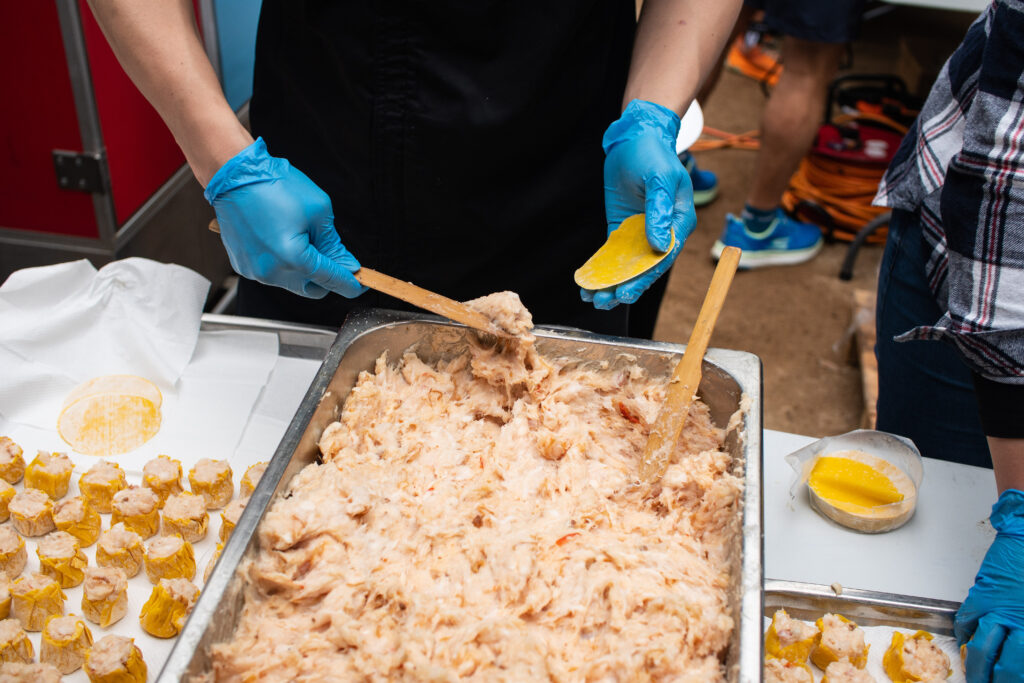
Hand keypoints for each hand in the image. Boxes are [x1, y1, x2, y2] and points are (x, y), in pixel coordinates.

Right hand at [204, 138, 366, 298]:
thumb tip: (346, 264)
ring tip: (299, 236)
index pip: (331, 280)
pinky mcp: (244, 266)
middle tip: (333, 254)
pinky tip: (281, 238)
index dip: (350, 284)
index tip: (362, 285)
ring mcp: (255, 271)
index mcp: (294, 258)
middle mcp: (272, 271)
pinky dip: (283, 263)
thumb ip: (334, 245)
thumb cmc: (275, 185)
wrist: (236, 175)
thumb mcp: (318, 211)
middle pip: (312, 289)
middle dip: (327, 277)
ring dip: (303, 268)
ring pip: (292, 282)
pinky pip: (273, 273)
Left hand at [582, 99, 695, 309]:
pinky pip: (612, 254)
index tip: (626, 292)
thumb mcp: (659, 179)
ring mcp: (640, 233)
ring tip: (591, 298)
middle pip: (643, 268)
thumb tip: (657, 243)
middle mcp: (661, 233)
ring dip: (610, 283)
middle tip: (603, 301)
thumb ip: (658, 209)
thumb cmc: (653, 155)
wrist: (637, 139)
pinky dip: (601, 269)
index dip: (644, 278)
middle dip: (624, 287)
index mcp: (678, 224)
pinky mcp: (622, 230)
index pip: (662, 259)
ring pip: (626, 266)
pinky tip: (587, 283)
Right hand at [955, 489, 1023, 681]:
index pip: (1021, 665)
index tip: (1012, 681)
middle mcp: (1017, 620)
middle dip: (997, 679)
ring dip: (977, 667)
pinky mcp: (981, 595)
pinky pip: (967, 621)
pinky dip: (964, 635)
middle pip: (1005, 664)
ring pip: (982, 648)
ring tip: (976, 677)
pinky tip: (966, 642)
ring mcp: (997, 609)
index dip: (1014, 678)